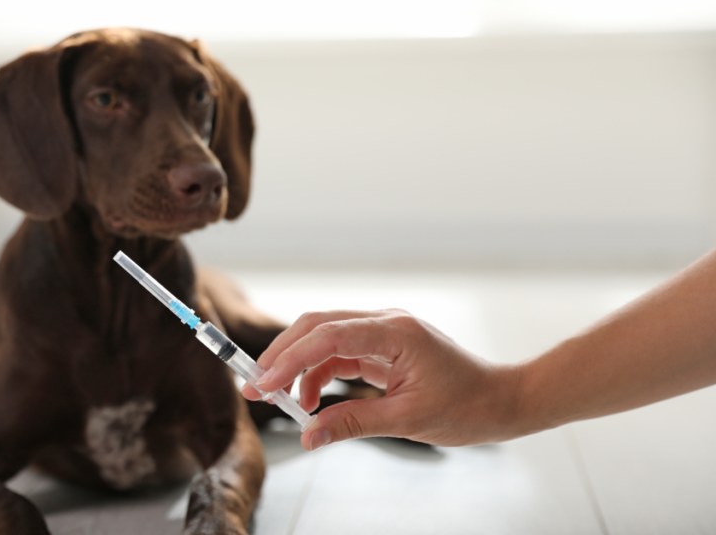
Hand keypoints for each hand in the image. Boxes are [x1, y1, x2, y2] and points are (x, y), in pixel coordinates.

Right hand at [241, 310, 524, 449]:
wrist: (503, 400)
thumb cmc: (468, 407)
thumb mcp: (408, 421)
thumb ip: (353, 423)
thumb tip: (308, 436)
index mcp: (395, 332)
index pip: (328, 336)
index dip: (290, 359)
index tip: (264, 385)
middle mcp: (386, 323)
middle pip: (317, 326)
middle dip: (282, 355)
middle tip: (255, 386)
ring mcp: (383, 333)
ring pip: (324, 339)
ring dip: (297, 367)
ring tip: (280, 401)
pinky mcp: (382, 348)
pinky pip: (339, 355)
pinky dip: (318, 375)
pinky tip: (311, 402)